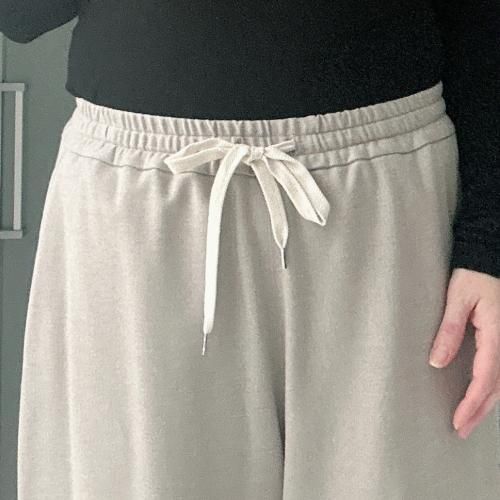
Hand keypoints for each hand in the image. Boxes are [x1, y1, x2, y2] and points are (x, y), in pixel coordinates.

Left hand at [428, 267, 499, 438]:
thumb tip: (437, 362)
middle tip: (461, 430)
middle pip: (496, 387)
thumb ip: (450, 330)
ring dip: (486, 403)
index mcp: (497, 335)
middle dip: (478, 411)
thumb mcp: (458, 298)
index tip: (457, 422)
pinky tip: (482, 395)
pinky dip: (492, 387)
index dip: (471, 404)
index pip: (485, 379)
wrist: (490, 257)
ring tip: (469, 420)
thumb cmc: (474, 274)